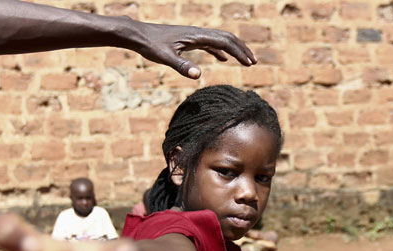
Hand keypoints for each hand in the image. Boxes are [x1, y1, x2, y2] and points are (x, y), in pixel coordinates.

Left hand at [129, 19, 256, 78]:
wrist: (138, 35)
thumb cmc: (150, 46)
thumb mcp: (165, 58)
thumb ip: (182, 66)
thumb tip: (198, 75)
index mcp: (196, 36)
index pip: (224, 42)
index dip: (238, 52)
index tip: (249, 64)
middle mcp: (198, 33)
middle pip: (226, 38)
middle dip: (242, 49)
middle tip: (253, 62)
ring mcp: (193, 36)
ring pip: (219, 40)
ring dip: (233, 49)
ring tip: (245, 61)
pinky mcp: (188, 40)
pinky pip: (209, 44)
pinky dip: (219, 51)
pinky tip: (222, 59)